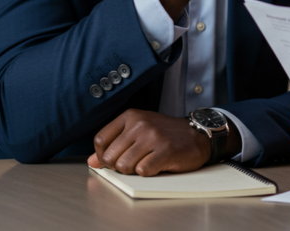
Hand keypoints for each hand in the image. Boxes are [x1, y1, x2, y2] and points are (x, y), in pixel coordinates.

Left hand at [88, 109, 213, 175]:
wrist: (198, 135)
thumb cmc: (166, 134)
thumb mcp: (138, 132)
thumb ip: (114, 144)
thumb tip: (92, 162)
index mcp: (130, 116)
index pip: (100, 140)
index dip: (103, 155)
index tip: (115, 158)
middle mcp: (140, 124)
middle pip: (110, 157)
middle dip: (119, 166)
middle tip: (135, 162)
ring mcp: (153, 137)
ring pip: (124, 166)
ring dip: (133, 171)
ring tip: (146, 162)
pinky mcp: (166, 151)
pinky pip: (142, 171)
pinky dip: (148, 172)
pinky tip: (157, 164)